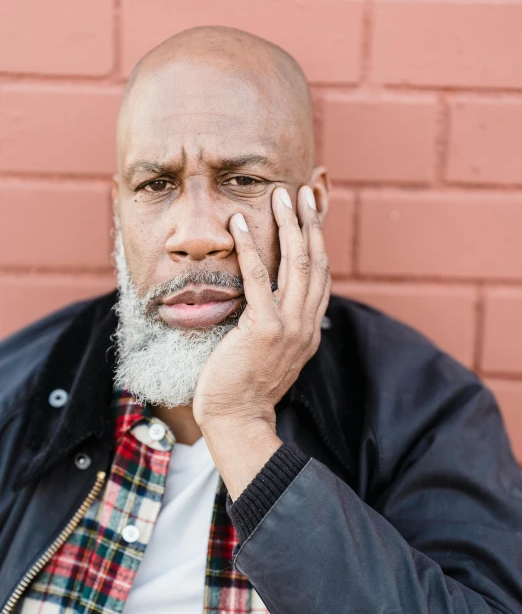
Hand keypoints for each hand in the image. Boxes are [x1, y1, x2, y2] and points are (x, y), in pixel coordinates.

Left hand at [193, 185, 330, 432]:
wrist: (238, 421)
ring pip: (296, 265)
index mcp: (309, 330)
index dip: (318, 242)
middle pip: (315, 263)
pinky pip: (259, 280)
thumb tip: (267, 304)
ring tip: (280, 196)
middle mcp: (307, 325)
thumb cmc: (245, 389)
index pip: (321, 277)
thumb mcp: (272, 355)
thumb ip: (277, 327)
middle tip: (301, 193)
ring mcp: (290, 327)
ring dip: (288, 226)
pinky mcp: (265, 329)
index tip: (312, 214)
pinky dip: (251, 249)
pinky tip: (241, 225)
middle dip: (309, 224)